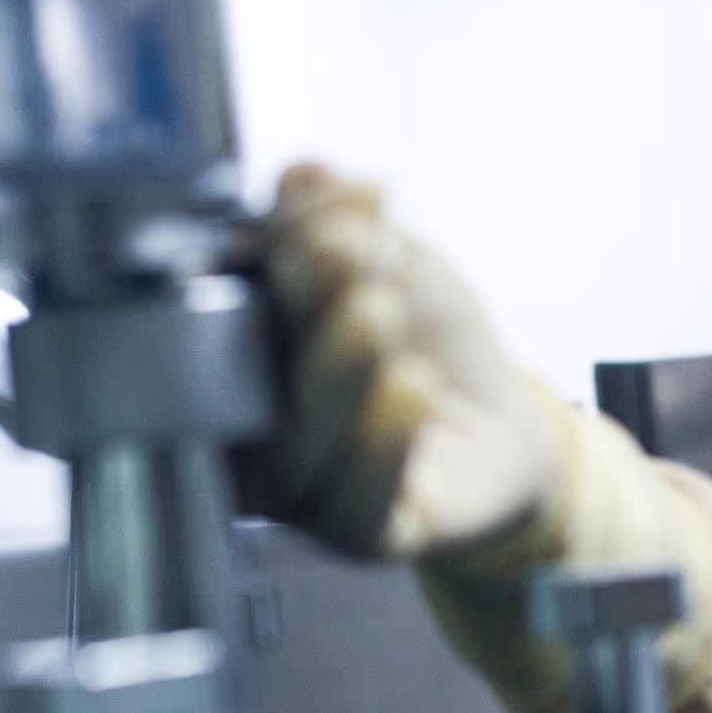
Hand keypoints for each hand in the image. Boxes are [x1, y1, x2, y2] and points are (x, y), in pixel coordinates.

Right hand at [251, 163, 561, 558]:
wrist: (502, 422)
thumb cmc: (425, 338)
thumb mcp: (390, 257)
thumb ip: (340, 218)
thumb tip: (305, 174)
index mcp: (234, 351)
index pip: (210, 311)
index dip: (251, 264)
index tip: (311, 224)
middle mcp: (249, 429)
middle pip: (242, 381)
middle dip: (299, 309)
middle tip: (349, 261)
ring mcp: (298, 493)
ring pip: (296, 446)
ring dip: (338, 369)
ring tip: (381, 312)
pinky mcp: (357, 538)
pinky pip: (355, 508)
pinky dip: (384, 444)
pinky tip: (415, 391)